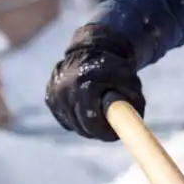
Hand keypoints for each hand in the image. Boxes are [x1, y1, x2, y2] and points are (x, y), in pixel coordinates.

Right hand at [44, 24, 144, 141]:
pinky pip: (64, 118)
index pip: (91, 121)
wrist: (93, 49)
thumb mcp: (131, 82)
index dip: (104, 132)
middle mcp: (65, 89)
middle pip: (81, 126)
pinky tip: (85, 107)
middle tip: (109, 129)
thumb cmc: (116, 68)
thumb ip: (134, 103)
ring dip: (85, 124)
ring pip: (72, 124)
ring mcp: (54, 93)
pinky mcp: (49, 97)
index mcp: (84, 84)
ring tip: (99, 114)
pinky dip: (75, 118)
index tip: (115, 134)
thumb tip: (134, 127)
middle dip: (96, 130)